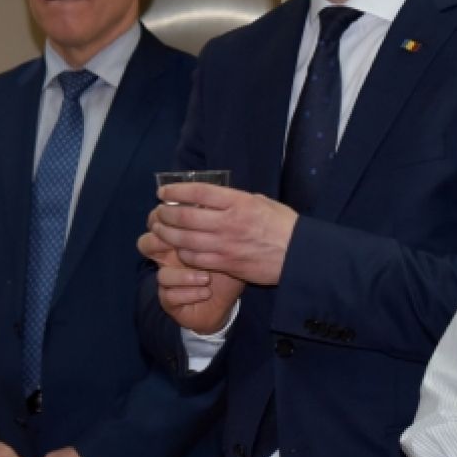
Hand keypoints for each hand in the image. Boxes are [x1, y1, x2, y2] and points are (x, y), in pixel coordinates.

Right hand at [138, 225, 244, 334]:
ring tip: (206, 278)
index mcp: (177, 242)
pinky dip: (189, 294)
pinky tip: (206, 293)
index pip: (157, 222)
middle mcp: (167, 260)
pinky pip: (169, 296)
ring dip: (185, 276)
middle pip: (146, 243)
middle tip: (181, 245)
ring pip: (162, 275)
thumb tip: (210, 206)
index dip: (161, 218)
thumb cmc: (225, 269)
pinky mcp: (170, 302)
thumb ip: (215, 227)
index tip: (182, 220)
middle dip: (159, 242)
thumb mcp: (224, 246)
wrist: (225, 302)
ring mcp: (167, 281)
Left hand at [149, 183, 297, 286]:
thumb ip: (235, 199)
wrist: (298, 256)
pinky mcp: (225, 265)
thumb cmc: (282, 225)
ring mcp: (225, 246)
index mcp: (238, 202)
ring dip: (167, 234)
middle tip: (158, 212)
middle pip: (184, 216)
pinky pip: (194, 258)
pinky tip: (179, 248)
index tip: (164, 192)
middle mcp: (228, 223)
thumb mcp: (260, 202)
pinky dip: (182, 252)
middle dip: (165, 214)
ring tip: (160, 229)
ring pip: (184, 239)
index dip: (175, 191)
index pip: (198, 192)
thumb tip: (212, 197)